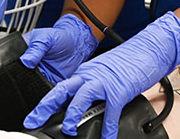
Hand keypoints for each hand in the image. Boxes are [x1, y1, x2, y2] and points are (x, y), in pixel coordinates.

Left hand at [24, 12, 179, 138]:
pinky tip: (107, 138)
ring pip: (81, 98)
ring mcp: (104, 82)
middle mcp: (90, 76)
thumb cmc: (127, 62)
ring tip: (69, 130)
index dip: (46, 103)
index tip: (34, 116)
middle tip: (33, 122)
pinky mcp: (119, 90)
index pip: (60, 90)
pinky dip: (108, 127)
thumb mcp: (103, 73)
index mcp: (84, 73)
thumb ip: (92, 89)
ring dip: (73, 115)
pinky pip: (111, 111)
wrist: (146, 48)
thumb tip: (82, 109)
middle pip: (62, 91)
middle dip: (45, 107)